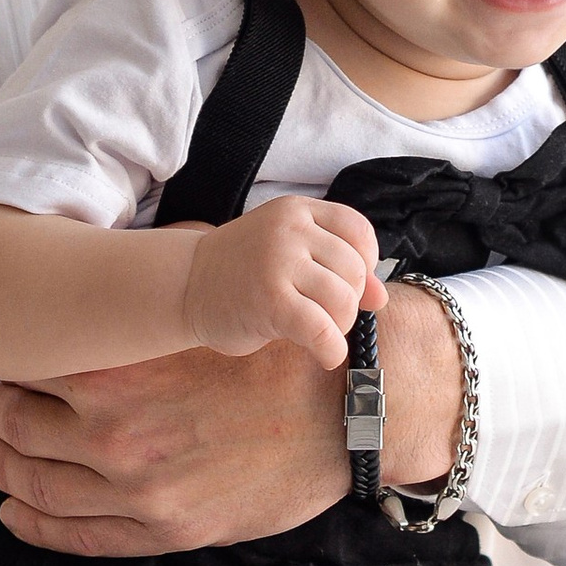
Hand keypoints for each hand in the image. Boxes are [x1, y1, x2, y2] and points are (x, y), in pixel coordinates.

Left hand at [0, 278, 461, 555]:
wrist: (347, 413)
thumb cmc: (278, 352)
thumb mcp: (207, 309)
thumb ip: (148, 297)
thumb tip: (109, 266)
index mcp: (119, 374)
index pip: (28, 367)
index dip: (9, 361)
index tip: (5, 357)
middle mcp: (114, 436)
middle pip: (18, 424)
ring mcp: (138, 491)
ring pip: (36, 484)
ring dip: (4, 467)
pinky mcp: (165, 529)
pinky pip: (77, 535)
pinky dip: (34, 525)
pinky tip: (14, 514)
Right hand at [181, 198, 381, 364]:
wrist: (185, 287)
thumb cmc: (242, 274)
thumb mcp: (290, 255)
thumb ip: (335, 267)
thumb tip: (380, 296)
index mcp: (296, 211)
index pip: (357, 229)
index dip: (365, 263)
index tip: (348, 284)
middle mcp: (289, 229)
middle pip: (353, 270)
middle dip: (348, 301)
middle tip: (324, 314)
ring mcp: (278, 262)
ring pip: (342, 299)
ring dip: (339, 325)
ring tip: (318, 331)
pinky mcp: (269, 300)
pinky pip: (321, 329)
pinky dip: (331, 348)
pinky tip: (325, 354)